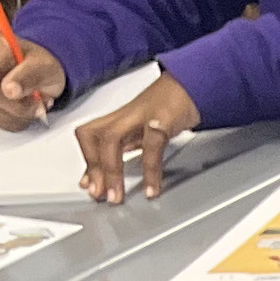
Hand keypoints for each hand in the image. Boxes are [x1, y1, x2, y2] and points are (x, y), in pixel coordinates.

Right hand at [0, 31, 65, 127]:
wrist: (39, 73)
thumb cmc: (38, 64)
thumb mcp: (43, 66)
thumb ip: (27, 75)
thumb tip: (9, 90)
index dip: (15, 80)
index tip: (33, 86)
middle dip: (19, 103)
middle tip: (38, 102)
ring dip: (19, 113)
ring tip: (34, 104)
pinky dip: (16, 119)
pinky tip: (24, 110)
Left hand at [74, 72, 199, 201]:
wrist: (192, 85)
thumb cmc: (167, 106)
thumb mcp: (142, 129)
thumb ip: (126, 148)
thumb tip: (111, 170)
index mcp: (117, 119)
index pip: (89, 137)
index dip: (87, 161)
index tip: (89, 186)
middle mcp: (124, 116)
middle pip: (94, 137)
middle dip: (94, 167)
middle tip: (100, 194)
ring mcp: (141, 116)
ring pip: (112, 139)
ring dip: (112, 170)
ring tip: (118, 195)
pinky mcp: (162, 119)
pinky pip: (151, 146)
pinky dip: (150, 171)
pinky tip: (152, 188)